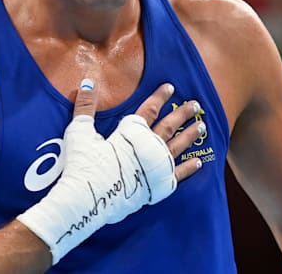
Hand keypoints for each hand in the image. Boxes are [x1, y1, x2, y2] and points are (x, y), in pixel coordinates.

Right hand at [17, 79, 204, 263]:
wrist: (88, 199)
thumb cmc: (83, 165)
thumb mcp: (80, 131)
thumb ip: (85, 106)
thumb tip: (88, 82)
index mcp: (132, 133)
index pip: (149, 109)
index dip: (159, 97)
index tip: (170, 87)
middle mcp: (148, 147)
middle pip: (170, 126)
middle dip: (183, 114)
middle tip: (195, 105)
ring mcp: (155, 167)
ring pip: (178, 147)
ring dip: (190, 135)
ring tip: (202, 126)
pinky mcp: (156, 186)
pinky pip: (177, 175)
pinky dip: (189, 168)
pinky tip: (198, 162)